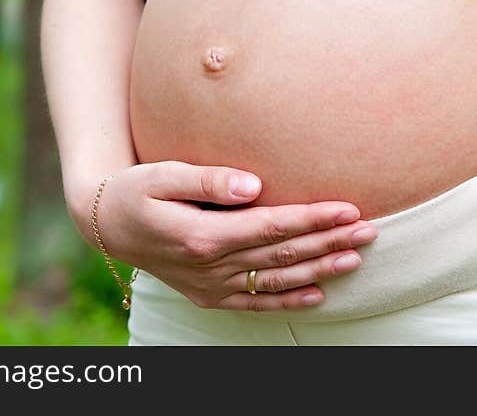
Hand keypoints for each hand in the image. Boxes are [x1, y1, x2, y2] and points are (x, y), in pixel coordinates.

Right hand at [85, 160, 377, 310]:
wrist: (107, 225)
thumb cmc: (135, 190)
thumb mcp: (161, 175)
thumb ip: (206, 178)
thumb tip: (252, 184)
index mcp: (203, 234)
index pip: (271, 226)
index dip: (312, 218)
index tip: (347, 207)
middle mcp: (211, 265)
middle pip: (282, 254)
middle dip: (329, 241)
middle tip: (369, 229)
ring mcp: (211, 285)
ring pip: (276, 279)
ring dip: (320, 269)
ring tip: (357, 257)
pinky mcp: (209, 294)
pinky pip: (256, 302)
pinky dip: (288, 300)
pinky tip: (319, 294)